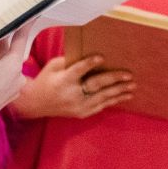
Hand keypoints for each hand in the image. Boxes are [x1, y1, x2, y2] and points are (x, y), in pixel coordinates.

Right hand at [0, 24, 32, 141]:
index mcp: (13, 66)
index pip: (20, 40)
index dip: (24, 25)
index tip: (30, 14)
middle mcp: (17, 78)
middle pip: (11, 53)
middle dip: (2, 42)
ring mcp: (12, 90)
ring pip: (5, 67)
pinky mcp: (4, 98)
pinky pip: (2, 78)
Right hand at [13, 54, 133, 119]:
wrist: (35, 103)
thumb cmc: (46, 79)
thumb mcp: (53, 66)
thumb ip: (70, 61)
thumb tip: (90, 54)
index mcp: (63, 80)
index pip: (78, 71)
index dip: (89, 63)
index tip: (102, 57)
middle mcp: (71, 94)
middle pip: (95, 85)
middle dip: (113, 79)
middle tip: (129, 75)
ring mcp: (77, 106)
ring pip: (102, 98)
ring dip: (119, 92)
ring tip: (132, 86)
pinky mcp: (81, 113)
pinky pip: (100, 106)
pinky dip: (113, 101)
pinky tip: (124, 96)